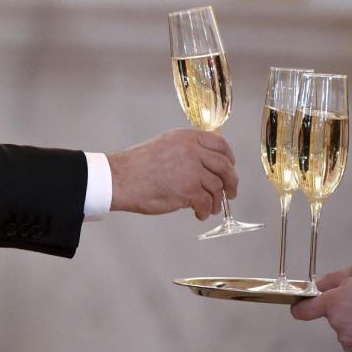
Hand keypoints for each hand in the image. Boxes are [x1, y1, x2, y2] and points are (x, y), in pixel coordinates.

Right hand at [107, 129, 236, 219]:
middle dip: (231, 182)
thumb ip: (186, 150)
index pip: (220, 144)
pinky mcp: (188, 190)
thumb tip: (206, 165)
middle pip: (224, 166)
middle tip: (231, 192)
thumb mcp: (164, 145)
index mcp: (186, 137)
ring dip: (216, 200)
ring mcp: (192, 171)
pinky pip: (206, 202)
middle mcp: (192, 151)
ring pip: (217, 187)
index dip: (229, 158)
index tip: (230, 167)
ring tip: (209, 208)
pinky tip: (198, 213)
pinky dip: (205, 210)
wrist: (120, 179)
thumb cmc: (137, 166)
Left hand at [291, 265, 351, 351]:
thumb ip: (334, 280)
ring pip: (349, 333)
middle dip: (346, 314)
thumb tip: (319, 285)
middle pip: (335, 320)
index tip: (300, 308)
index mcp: (335, 303)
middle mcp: (339, 324)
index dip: (303, 308)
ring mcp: (350, 341)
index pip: (306, 309)